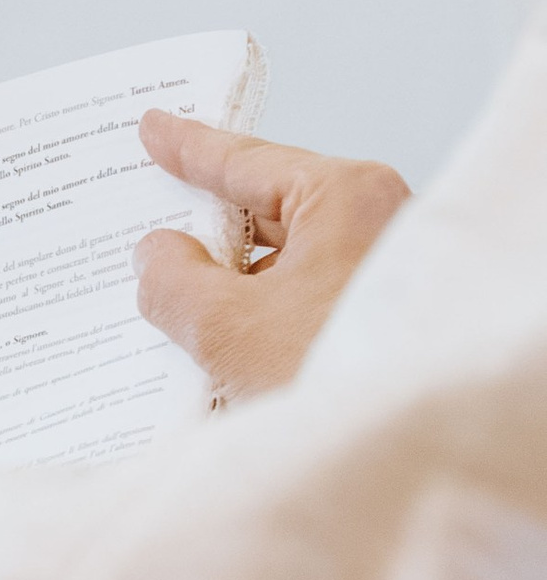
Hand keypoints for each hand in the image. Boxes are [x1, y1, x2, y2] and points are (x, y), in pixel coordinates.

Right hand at [136, 115, 409, 402]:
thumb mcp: (230, 329)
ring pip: (290, 258)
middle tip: (153, 214)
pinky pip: (311, 295)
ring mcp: (387, 267)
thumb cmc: (347, 378)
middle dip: (208, 225)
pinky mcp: (388, 312)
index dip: (188, 148)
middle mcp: (378, 218)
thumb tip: (157, 255)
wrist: (427, 450)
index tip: (153, 128)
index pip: (248, 160)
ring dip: (236, 283)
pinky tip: (231, 341)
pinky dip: (269, 312)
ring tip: (178, 300)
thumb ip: (174, 283)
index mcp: (346, 196)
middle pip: (270, 210)